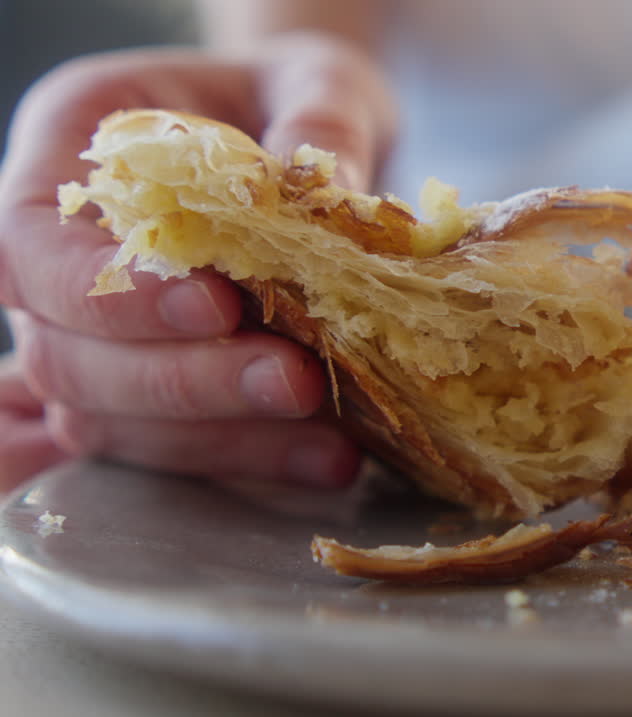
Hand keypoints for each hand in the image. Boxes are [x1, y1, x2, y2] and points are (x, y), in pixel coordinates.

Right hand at [0, 33, 395, 491]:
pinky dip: (250, 457)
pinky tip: (331, 459)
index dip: (110, 293)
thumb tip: (336, 190)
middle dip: (181, 381)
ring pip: (108, 417)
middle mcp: (60, 247)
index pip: (34, 242)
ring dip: (219, 438)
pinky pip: (173, 445)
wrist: (317, 130)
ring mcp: (97, 329)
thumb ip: (320, 123)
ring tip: (331, 444)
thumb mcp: (321, 82)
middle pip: (66, 351)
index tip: (217, 306)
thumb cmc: (298, 93)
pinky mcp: (153, 385)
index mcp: (71, 146)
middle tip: (295, 382)